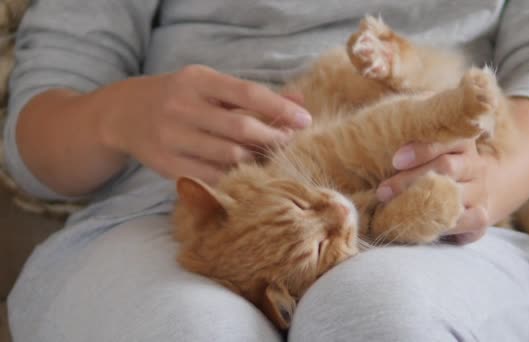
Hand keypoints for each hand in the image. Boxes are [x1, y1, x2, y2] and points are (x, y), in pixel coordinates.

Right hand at [99, 65, 310, 183]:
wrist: (125, 114)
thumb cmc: (182, 97)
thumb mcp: (211, 86)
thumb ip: (254, 94)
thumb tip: (299, 101)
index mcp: (197, 80)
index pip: (248, 93)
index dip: (280, 109)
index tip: (305, 120)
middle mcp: (182, 107)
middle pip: (241, 128)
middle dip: (274, 138)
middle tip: (291, 143)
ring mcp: (172, 138)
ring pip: (229, 156)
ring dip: (258, 159)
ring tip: (270, 157)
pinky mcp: (167, 165)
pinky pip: (213, 176)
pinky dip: (236, 176)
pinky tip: (248, 173)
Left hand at [376, 139, 493, 243]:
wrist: (477, 190)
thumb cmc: (435, 168)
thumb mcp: (427, 153)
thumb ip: (407, 152)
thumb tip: (367, 147)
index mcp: (460, 142)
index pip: (444, 140)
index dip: (421, 150)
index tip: (395, 159)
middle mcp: (474, 165)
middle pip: (447, 168)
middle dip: (410, 179)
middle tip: (382, 191)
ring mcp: (480, 193)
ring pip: (456, 197)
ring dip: (423, 206)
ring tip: (395, 213)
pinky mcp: (483, 218)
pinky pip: (470, 221)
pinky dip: (446, 226)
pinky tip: (422, 228)